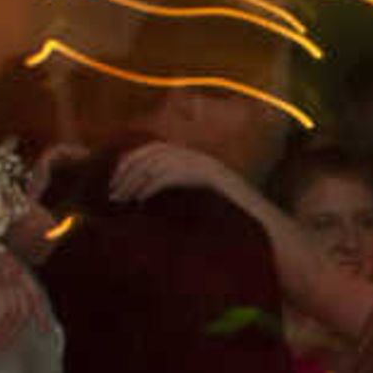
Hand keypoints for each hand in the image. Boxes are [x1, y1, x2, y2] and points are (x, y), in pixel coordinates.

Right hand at [0, 252, 48, 349]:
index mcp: (15, 267)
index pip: (35, 294)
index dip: (41, 314)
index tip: (44, 330)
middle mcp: (15, 271)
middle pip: (24, 309)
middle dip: (13, 333)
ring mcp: (7, 276)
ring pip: (14, 314)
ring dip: (0, 334)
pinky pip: (2, 311)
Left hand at [109, 140, 239, 206]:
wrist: (260, 222)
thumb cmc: (228, 218)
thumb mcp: (197, 202)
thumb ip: (176, 195)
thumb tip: (146, 199)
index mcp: (193, 159)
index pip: (155, 149)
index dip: (131, 161)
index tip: (115, 180)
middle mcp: (197, 157)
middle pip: (152, 153)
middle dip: (128, 171)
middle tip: (112, 193)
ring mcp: (204, 165)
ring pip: (159, 163)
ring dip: (135, 180)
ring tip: (121, 198)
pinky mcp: (207, 177)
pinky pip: (172, 175)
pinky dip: (152, 187)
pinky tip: (141, 200)